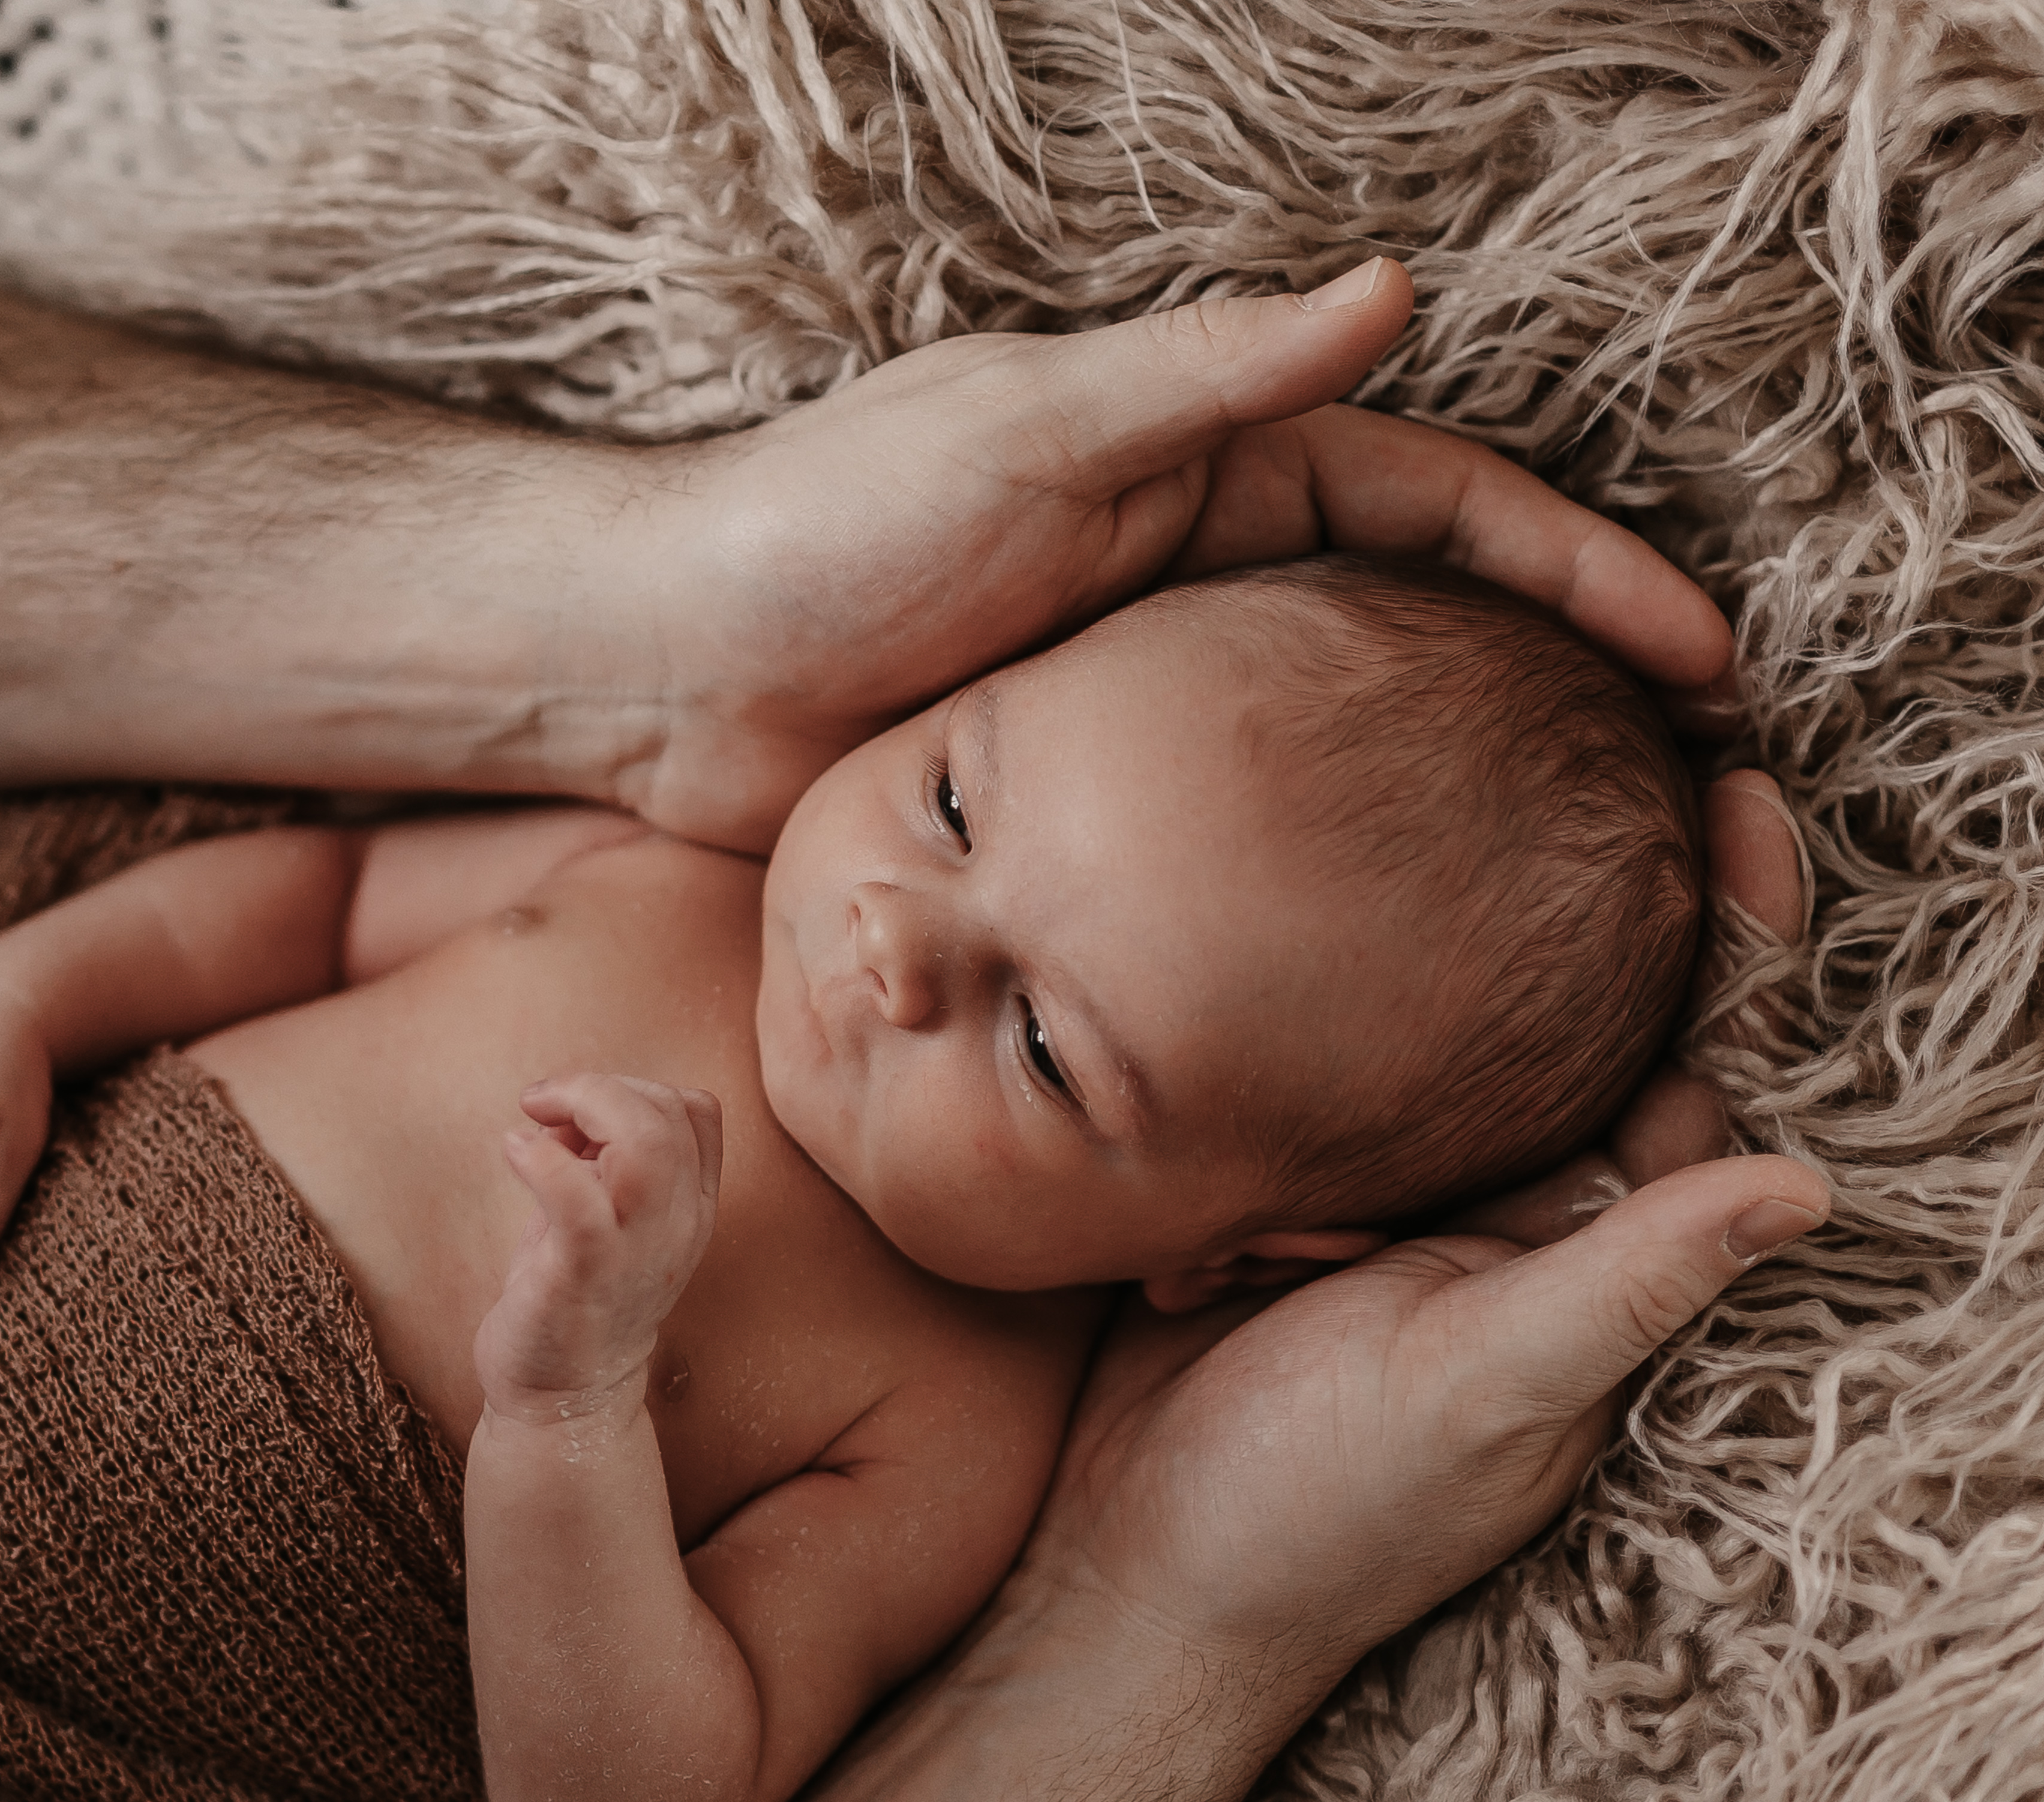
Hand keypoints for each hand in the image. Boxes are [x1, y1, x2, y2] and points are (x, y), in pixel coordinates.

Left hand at [473, 1076, 723, 1419]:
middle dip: (599, 1087)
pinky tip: (513, 1152)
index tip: (576, 1113)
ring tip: (533, 1118)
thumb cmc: (572, 1297)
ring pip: (646, 1145)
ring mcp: (636, 1250)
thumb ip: (596, 1158)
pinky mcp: (584, 1273)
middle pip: (670, 1113)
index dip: (635, 1090)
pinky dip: (541, 1158)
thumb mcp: (600, 1216)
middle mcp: (676, 1225)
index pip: (695, 1111)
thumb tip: (561, 1110)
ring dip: (584, 1105)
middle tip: (542, 1104)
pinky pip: (579, 1199)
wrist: (563, 1396)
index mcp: (689, 1208)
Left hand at [603, 259, 1738, 849]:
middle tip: (1690, 803)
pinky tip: (1398, 955)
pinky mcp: (1076, 804)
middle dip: (1560, 704)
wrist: (656, 670)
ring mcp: (1140, 699)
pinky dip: (1325, 883)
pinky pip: (1232, 844)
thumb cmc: (820, 527)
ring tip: (1593, 896)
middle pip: (1420, 638)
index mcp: (1202, 470)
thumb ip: (1200, 379)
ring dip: (1464, 806)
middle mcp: (1189, 580)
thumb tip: (1386, 294)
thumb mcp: (1023, 431)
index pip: (1443, 513)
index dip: (1579, 578)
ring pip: (1343, 752)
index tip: (1698, 664)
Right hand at [1001, 761, 1818, 1693]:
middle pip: (1565, 1022)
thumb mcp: (1480, 1389)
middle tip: (1526, 762)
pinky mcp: (1271, 1198)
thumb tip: (1807, 1182)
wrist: (1119, 1582)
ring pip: (1420, 1037)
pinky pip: (1301, 1083)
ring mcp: (1389, 1208)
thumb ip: (1626, 1282)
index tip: (1737, 792)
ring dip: (1378, 987)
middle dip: (1539, 914)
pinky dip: (1276, 1042)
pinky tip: (1233, 984)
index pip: (1701, 1062)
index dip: (1733, 934)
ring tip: (1350, 912)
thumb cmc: (1315, 1513)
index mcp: (1594, 1256)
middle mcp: (1511, 1220)